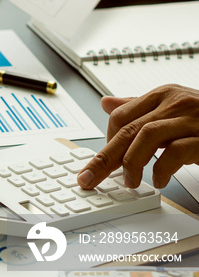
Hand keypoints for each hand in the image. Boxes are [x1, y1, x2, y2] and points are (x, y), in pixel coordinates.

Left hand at [77, 85, 198, 189]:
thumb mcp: (173, 110)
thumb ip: (140, 108)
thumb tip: (107, 103)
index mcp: (163, 95)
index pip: (121, 115)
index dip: (107, 141)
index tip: (101, 163)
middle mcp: (175, 103)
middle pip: (128, 128)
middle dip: (104, 157)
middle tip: (89, 178)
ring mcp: (191, 119)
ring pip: (146, 135)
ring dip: (132, 162)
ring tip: (129, 181)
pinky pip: (176, 151)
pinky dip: (162, 168)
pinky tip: (159, 180)